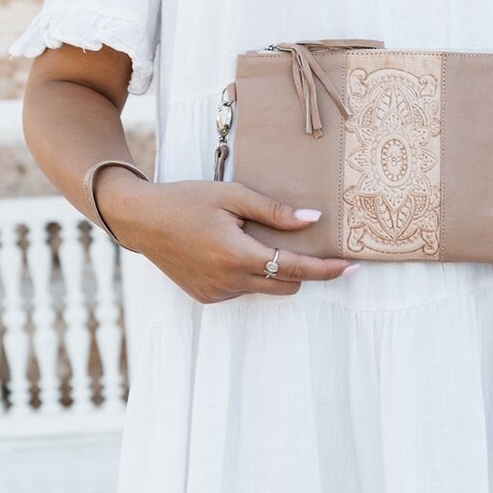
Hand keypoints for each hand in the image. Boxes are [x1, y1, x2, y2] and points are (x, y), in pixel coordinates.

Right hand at [94, 167, 359, 303]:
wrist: (141, 219)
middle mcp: (228, 281)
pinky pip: (243, 290)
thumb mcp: (232, 195)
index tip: (352, 267)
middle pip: (287, 286)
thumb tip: (313, 220)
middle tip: (302, 244)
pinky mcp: (207, 297)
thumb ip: (274, 211)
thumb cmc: (187, 200)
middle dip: (301, 270)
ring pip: (265, 289)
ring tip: (251, 238)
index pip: (294, 269)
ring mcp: (216, 293)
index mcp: (237, 255)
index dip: (326, 270)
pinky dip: (249, 274)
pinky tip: (230, 250)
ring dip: (272, 270)